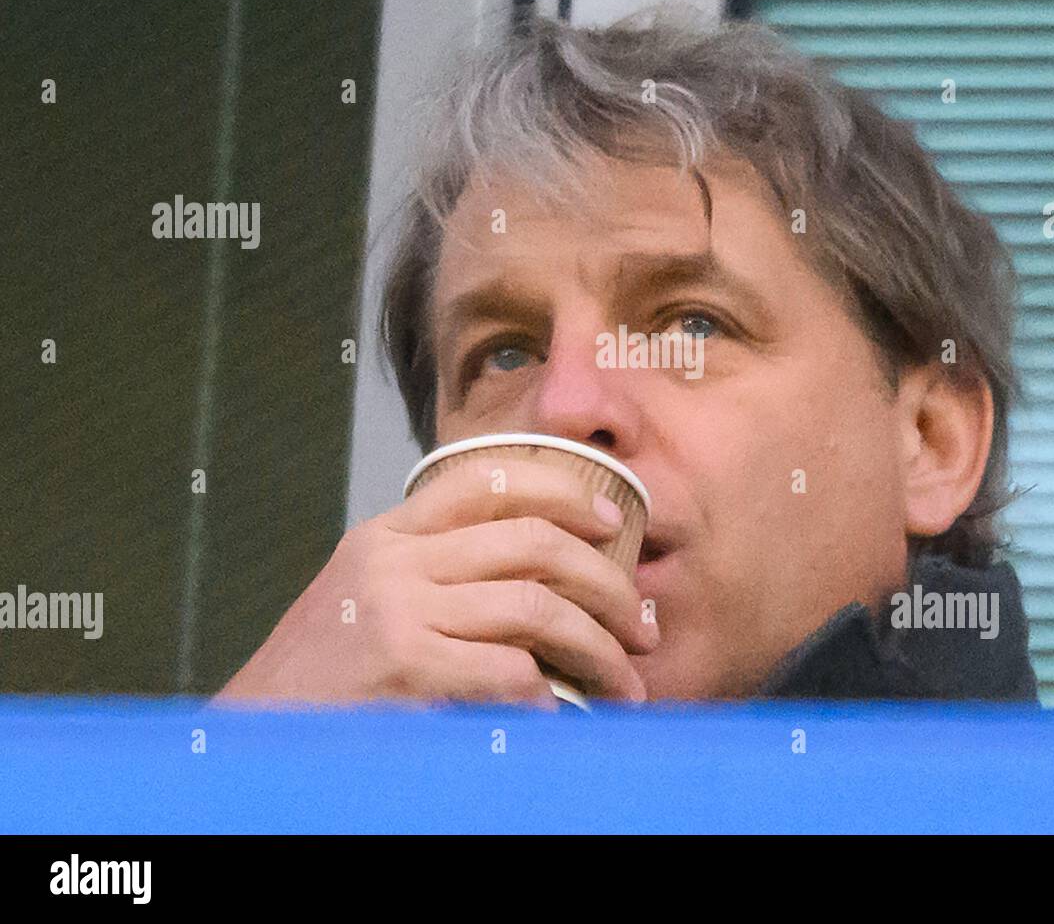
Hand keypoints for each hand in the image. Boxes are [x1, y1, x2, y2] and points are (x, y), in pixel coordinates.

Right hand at [213, 454, 657, 707]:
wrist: (252, 733)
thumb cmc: (321, 673)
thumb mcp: (367, 593)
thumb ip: (434, 569)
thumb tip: (536, 576)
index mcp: (389, 532)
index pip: (490, 481)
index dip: (564, 494)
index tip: (611, 523)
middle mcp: (395, 559)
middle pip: (533, 545)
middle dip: (607, 586)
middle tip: (640, 626)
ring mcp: (398, 611)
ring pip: (535, 608)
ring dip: (597, 650)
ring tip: (625, 683)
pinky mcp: (404, 669)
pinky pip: (507, 671)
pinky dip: (547, 694)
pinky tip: (559, 711)